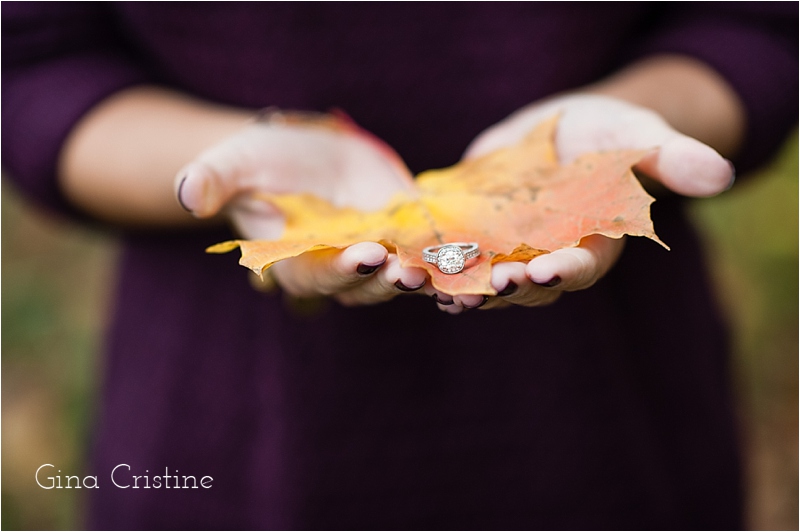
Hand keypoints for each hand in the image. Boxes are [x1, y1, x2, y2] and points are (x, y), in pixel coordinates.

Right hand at [175, 112, 427, 304]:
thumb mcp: (231, 163)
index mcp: (294, 262)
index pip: (316, 276)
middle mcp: (337, 270)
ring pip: (401, 277)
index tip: (363, 254)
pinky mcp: (406, 237)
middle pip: (364, 285)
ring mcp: (376, 256)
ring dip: (423, 279)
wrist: (305, 150)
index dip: (339, 270)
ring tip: (444, 270)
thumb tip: (186, 194)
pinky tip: (476, 259)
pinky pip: (430, 255)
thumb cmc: (261, 159)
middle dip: (386, 280)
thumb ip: (211, 181)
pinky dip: (449, 261)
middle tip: (407, 269)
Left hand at [431, 94, 735, 312]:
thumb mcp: (638, 136)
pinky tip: (410, 273)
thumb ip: (672, 157)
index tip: (547, 269)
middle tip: (492, 285)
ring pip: (485, 283)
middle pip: (530, 284)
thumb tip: (720, 174)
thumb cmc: (606, 133)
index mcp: (592, 242)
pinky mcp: (474, 240)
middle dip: (512, 287)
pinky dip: (433, 270)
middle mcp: (548, 258)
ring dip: (462, 290)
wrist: (559, 131)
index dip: (566, 269)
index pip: (582, 265)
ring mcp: (508, 253)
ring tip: (440, 292)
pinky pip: (452, 262)